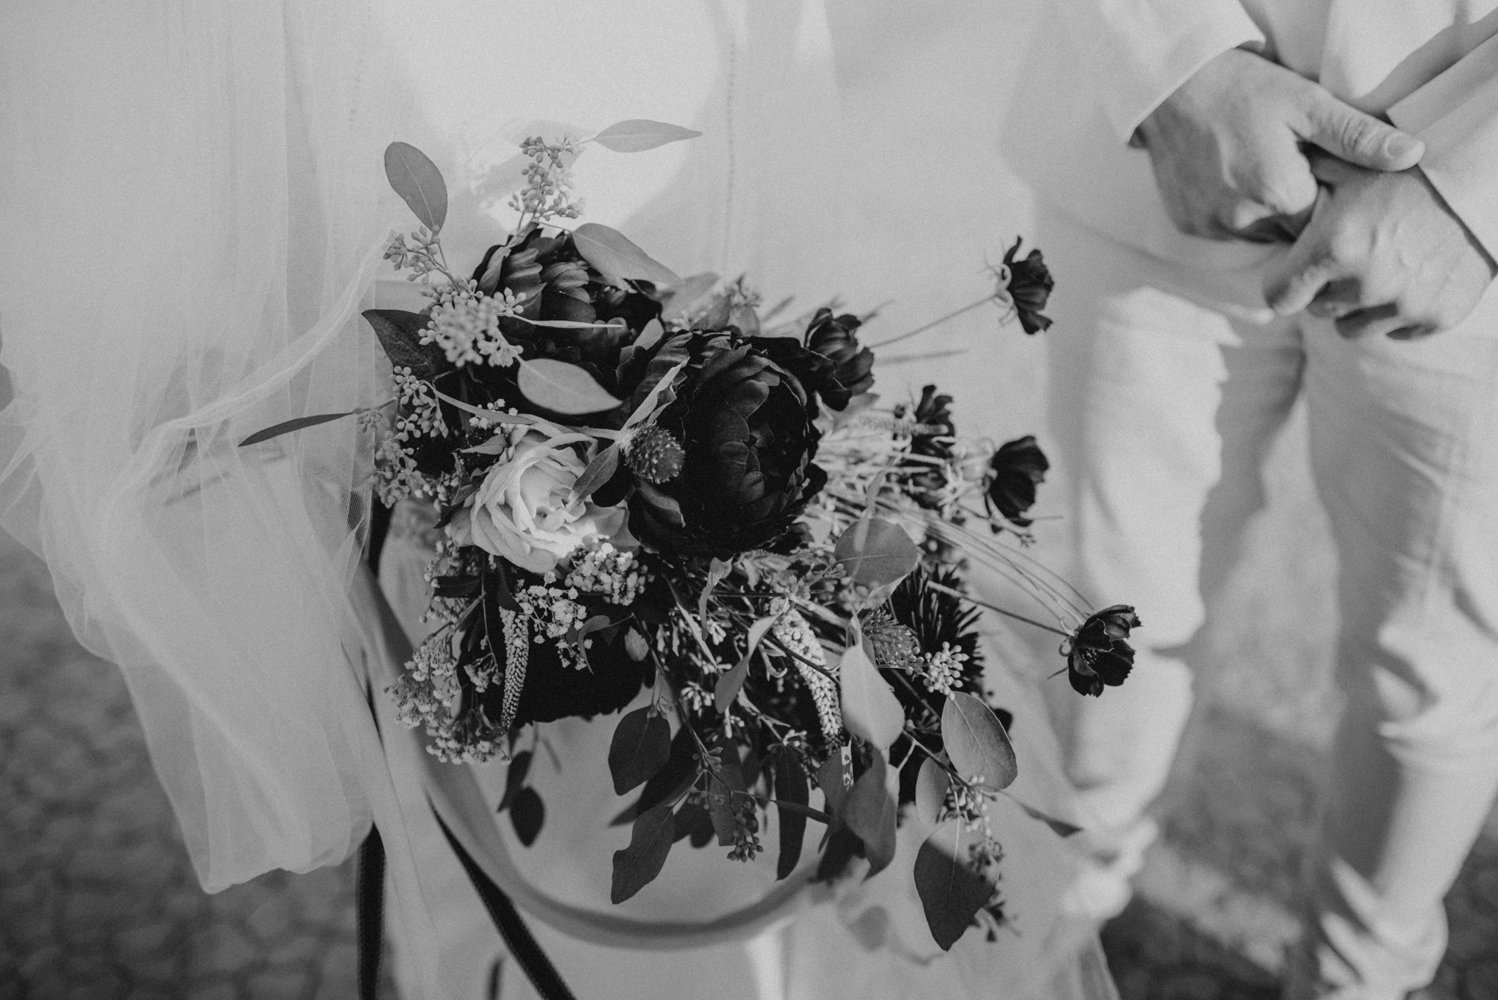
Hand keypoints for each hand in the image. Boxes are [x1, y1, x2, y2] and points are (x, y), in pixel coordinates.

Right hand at [1137, 48, 1424, 241]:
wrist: (1171, 87)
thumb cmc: (1244, 88)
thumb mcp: (1307, 103)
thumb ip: (1358, 136)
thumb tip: (1412, 156)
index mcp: (1280, 194)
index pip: (1326, 225)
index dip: (1331, 200)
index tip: (1326, 174)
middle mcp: (1242, 220)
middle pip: (1292, 234)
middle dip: (1299, 209)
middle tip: (1293, 166)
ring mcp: (1210, 226)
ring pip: (1258, 235)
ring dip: (1266, 213)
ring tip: (1261, 169)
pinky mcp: (1189, 225)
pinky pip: (1226, 231)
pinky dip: (1234, 211)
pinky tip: (1231, 178)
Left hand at [1262, 155, 1497, 338]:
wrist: (1483, 181)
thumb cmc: (1407, 171)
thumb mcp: (1347, 169)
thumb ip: (1301, 189)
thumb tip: (1264, 198)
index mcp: (1334, 246)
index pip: (1278, 297)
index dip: (1285, 283)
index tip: (1297, 271)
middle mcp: (1365, 282)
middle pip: (1317, 311)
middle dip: (1325, 288)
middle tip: (1350, 257)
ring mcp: (1403, 304)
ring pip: (1352, 328)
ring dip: (1358, 305)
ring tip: (1381, 266)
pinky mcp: (1436, 317)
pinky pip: (1395, 332)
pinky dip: (1397, 313)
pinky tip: (1411, 277)